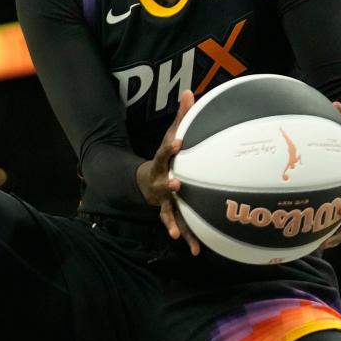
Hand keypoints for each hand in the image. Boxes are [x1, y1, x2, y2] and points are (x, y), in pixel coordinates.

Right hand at [136, 91, 200, 254]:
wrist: (146, 180)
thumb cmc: (167, 156)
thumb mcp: (171, 135)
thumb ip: (181, 116)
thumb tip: (190, 90)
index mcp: (162, 162)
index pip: (165, 152)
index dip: (170, 147)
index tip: (179, 143)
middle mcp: (160, 182)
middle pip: (163, 183)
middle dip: (168, 185)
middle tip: (176, 185)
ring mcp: (163, 200)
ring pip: (168, 212)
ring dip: (174, 223)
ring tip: (178, 236)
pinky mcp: (170, 213)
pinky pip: (179, 226)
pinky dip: (186, 237)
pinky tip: (195, 250)